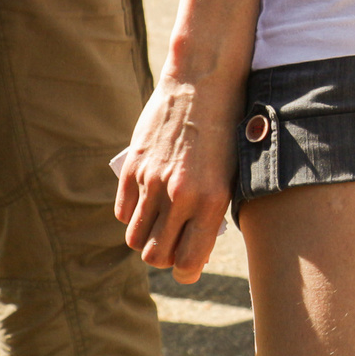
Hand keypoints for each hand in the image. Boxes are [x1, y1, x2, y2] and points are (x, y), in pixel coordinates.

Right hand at [115, 75, 239, 283]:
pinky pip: (123, 212)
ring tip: (158, 228)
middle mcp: (180, 195)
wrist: (204, 83)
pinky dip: (132, 216)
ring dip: (145, 239)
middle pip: (155, 256)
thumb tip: (195, 251)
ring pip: (134, 238)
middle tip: (172, 246)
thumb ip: (213, 212)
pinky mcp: (134, 168)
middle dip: (163, 258)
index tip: (188, 268)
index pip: (187, 261)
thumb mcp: (231, 173)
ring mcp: (153, 182)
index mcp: (212, 200)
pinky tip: (146, 206)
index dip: (186, 272)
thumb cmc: (228, 129)